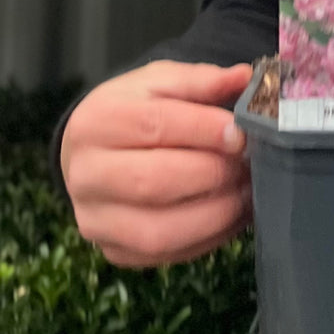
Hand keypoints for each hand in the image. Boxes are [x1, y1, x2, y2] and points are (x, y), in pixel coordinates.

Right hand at [61, 59, 253, 266]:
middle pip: (152, 181)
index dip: (202, 130)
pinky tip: (232, 215)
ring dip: (215, 213)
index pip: (152, 125)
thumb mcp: (161, 82)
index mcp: (94, 122)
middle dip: (212, 173)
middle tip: (249, 163)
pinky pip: (166, 255)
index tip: (240, 133)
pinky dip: (208, 238)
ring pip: (158, 229)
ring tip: (246, 191)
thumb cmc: (135, 111)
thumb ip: (201, 80)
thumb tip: (244, 78)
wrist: (97, 153)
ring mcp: (95, 220)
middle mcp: (84, 175)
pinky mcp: (113, 251)